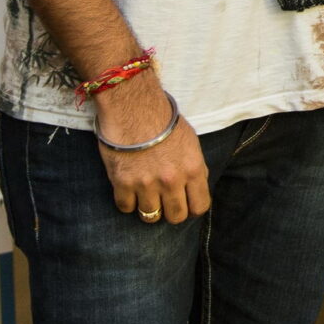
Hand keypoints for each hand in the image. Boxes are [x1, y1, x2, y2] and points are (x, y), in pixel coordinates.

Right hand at [94, 74, 209, 224]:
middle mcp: (172, 180)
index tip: (186, 204)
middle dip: (171, 212)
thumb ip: (194, 167)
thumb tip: (194, 187)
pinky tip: (129, 188)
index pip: (200, 206)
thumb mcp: (190, 142)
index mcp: (193, 168)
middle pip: (176, 217)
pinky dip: (127, 201)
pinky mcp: (123, 183)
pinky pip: (126, 208)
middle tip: (164, 201)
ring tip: (145, 194)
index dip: (192, 208)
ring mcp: (147, 184)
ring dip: (148, 208)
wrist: (134, 106)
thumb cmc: (163, 120)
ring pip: (150, 216)